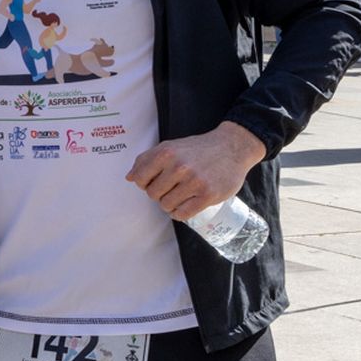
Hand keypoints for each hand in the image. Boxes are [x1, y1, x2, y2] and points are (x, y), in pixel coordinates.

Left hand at [126, 122, 266, 220]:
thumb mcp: (170, 146)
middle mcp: (178, 167)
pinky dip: (179, 214)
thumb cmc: (197, 149)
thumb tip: (129, 178)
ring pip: (166, 205)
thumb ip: (147, 159)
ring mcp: (194, 182)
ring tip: (179, 196)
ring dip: (170, 204)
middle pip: (152, 194)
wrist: (231, 148)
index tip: (152, 182)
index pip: (138, 178)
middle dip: (158, 194)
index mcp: (166, 153)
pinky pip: (183, 214)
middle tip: (170, 189)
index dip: (143, 183)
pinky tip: (184, 206)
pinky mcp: (208, 195)